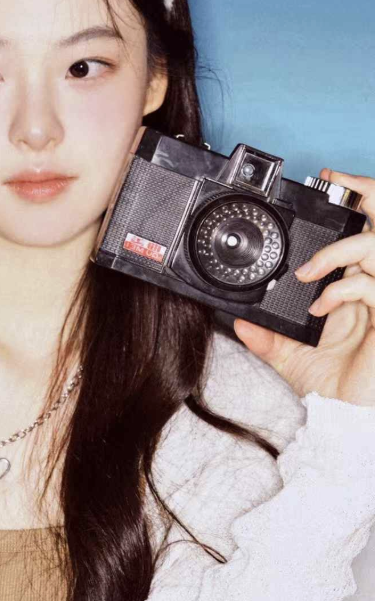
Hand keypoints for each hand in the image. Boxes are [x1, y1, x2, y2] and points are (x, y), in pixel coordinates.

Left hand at [233, 168, 374, 406]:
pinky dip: (342, 289)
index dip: (357, 204)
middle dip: (369, 192)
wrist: (351, 421)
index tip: (330, 182)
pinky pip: (374, 286)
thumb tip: (238, 322)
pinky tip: (321, 306)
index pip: (363, 234)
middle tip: (338, 179)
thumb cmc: (334, 390)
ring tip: (307, 272)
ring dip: (338, 252)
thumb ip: (268, 337)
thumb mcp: (291, 358)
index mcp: (358, 289)